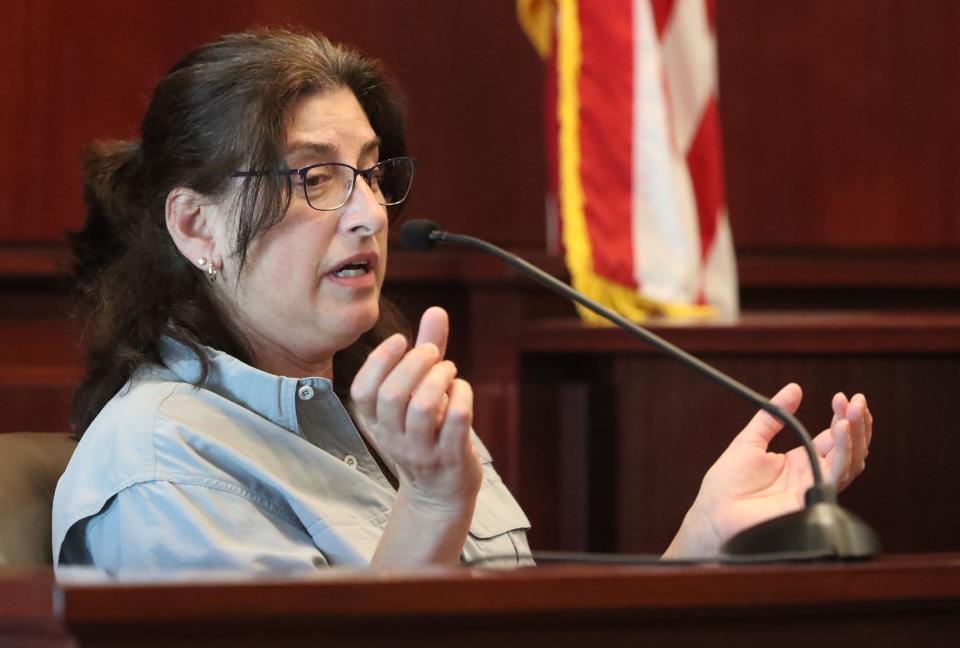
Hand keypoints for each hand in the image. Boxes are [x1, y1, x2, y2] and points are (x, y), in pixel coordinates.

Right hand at [350, 307, 481, 516]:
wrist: (441, 493)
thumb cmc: (431, 432)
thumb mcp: (423, 391)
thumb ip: (428, 351)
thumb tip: (436, 310)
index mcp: (377, 422)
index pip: (363, 390)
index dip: (380, 360)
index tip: (402, 340)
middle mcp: (394, 437)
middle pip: (392, 395)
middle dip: (415, 363)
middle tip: (434, 352)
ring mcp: (422, 450)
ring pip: (422, 407)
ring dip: (439, 378)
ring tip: (450, 370)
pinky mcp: (450, 458)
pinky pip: (455, 422)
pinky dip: (461, 396)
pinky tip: (463, 390)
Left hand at [665, 383, 871, 557]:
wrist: (715, 513)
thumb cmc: (727, 483)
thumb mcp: (750, 440)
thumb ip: (773, 415)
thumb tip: (794, 388)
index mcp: (800, 461)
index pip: (833, 438)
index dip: (842, 417)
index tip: (842, 396)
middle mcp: (813, 475)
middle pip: (849, 449)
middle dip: (858, 424)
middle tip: (858, 401)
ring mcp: (815, 488)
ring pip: (851, 462)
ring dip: (856, 436)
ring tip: (852, 412)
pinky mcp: (812, 500)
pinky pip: (837, 476)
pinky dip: (844, 453)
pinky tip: (842, 431)